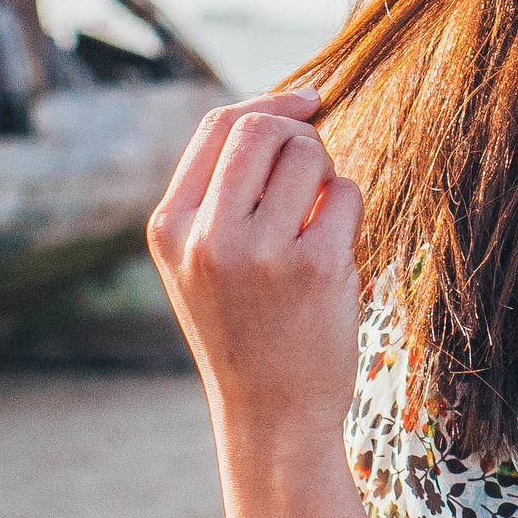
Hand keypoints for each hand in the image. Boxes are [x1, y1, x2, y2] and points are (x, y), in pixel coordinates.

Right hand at [147, 88, 363, 458]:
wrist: (270, 416)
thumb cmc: (246, 328)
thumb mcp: (203, 260)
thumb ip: (223, 190)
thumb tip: (291, 106)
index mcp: (169, 227)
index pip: (217, 124)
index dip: (269, 101)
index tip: (309, 101)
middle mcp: (206, 235)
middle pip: (263, 128)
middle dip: (301, 134)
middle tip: (316, 172)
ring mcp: (259, 251)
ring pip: (308, 154)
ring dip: (327, 173)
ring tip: (320, 220)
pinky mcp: (314, 267)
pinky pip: (344, 194)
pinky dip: (348, 210)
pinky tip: (336, 250)